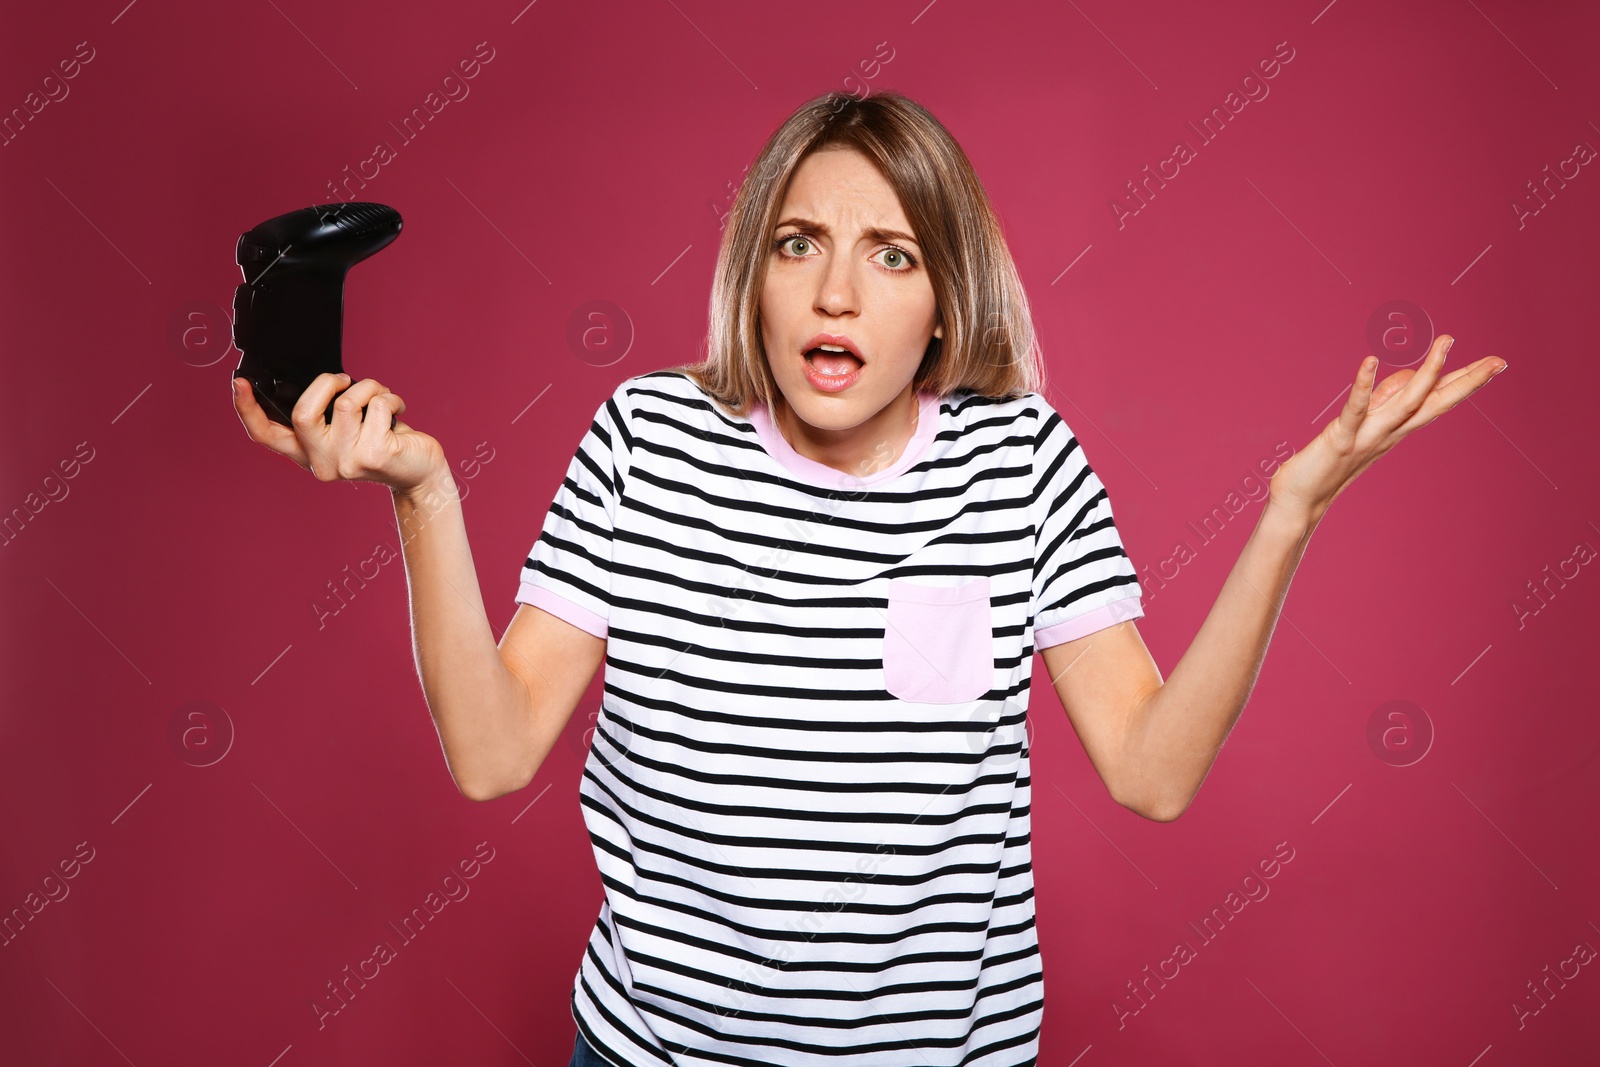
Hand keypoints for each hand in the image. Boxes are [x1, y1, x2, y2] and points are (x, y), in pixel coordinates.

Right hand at [232, 371, 444, 491]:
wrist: (420, 472)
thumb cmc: (383, 442)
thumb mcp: (348, 430)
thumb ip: (327, 413)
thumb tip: (322, 378)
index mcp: (308, 454)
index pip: (266, 435)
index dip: (247, 409)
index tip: (238, 381)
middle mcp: (322, 463)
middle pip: (303, 412)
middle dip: (327, 382)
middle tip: (346, 380)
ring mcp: (347, 463)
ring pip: (347, 403)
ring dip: (370, 387)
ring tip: (383, 395)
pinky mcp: (374, 456)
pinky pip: (378, 406)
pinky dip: (391, 398)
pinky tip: (399, 410)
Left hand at [1269, 334, 1506, 524]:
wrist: (1300, 505)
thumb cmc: (1327, 465)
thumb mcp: (1362, 426)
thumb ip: (1383, 403)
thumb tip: (1406, 376)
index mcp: (1395, 431)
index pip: (1437, 402)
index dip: (1465, 383)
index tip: (1496, 364)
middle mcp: (1388, 434)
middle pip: (1435, 403)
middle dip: (1467, 381)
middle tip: (1499, 360)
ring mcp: (1367, 437)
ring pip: (1406, 403)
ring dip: (1428, 372)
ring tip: (1447, 341)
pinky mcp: (1340, 438)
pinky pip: (1356, 409)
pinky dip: (1364, 385)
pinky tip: (1370, 361)